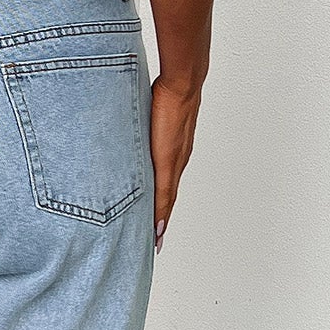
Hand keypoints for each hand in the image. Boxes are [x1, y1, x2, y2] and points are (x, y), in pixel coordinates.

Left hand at [150, 78, 199, 250]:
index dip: (159, 226)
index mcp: (172, 168)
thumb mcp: (164, 158)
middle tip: (150, 236)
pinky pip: (161, 158)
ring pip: (162, 176)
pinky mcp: (167, 131)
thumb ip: (162, 190)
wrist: (181, 83)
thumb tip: (159, 221)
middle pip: (165, 195)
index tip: (154, 246)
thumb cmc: (172, 115)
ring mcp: (172, 144)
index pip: (164, 206)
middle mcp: (174, 159)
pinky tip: (148, 169)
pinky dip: (156, 173)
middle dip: (158, 216)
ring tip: (148, 209)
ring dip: (157, 196)